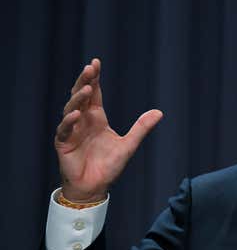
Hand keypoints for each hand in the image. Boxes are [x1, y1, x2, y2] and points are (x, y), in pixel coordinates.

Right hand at [54, 59, 162, 201]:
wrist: (95, 186)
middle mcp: (83, 121)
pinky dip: (70, 122)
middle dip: (84, 81)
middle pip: (81, 96)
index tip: (96, 62)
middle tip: (89, 68)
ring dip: (78, 99)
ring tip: (86, 89)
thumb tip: (159, 112)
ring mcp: (72, 131)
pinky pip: (65, 130)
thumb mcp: (129, 145)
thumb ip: (141, 128)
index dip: (94, 79)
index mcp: (96, 118)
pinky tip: (77, 115)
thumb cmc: (109, 166)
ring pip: (71, 109)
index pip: (94, 94)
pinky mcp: (64, 144)